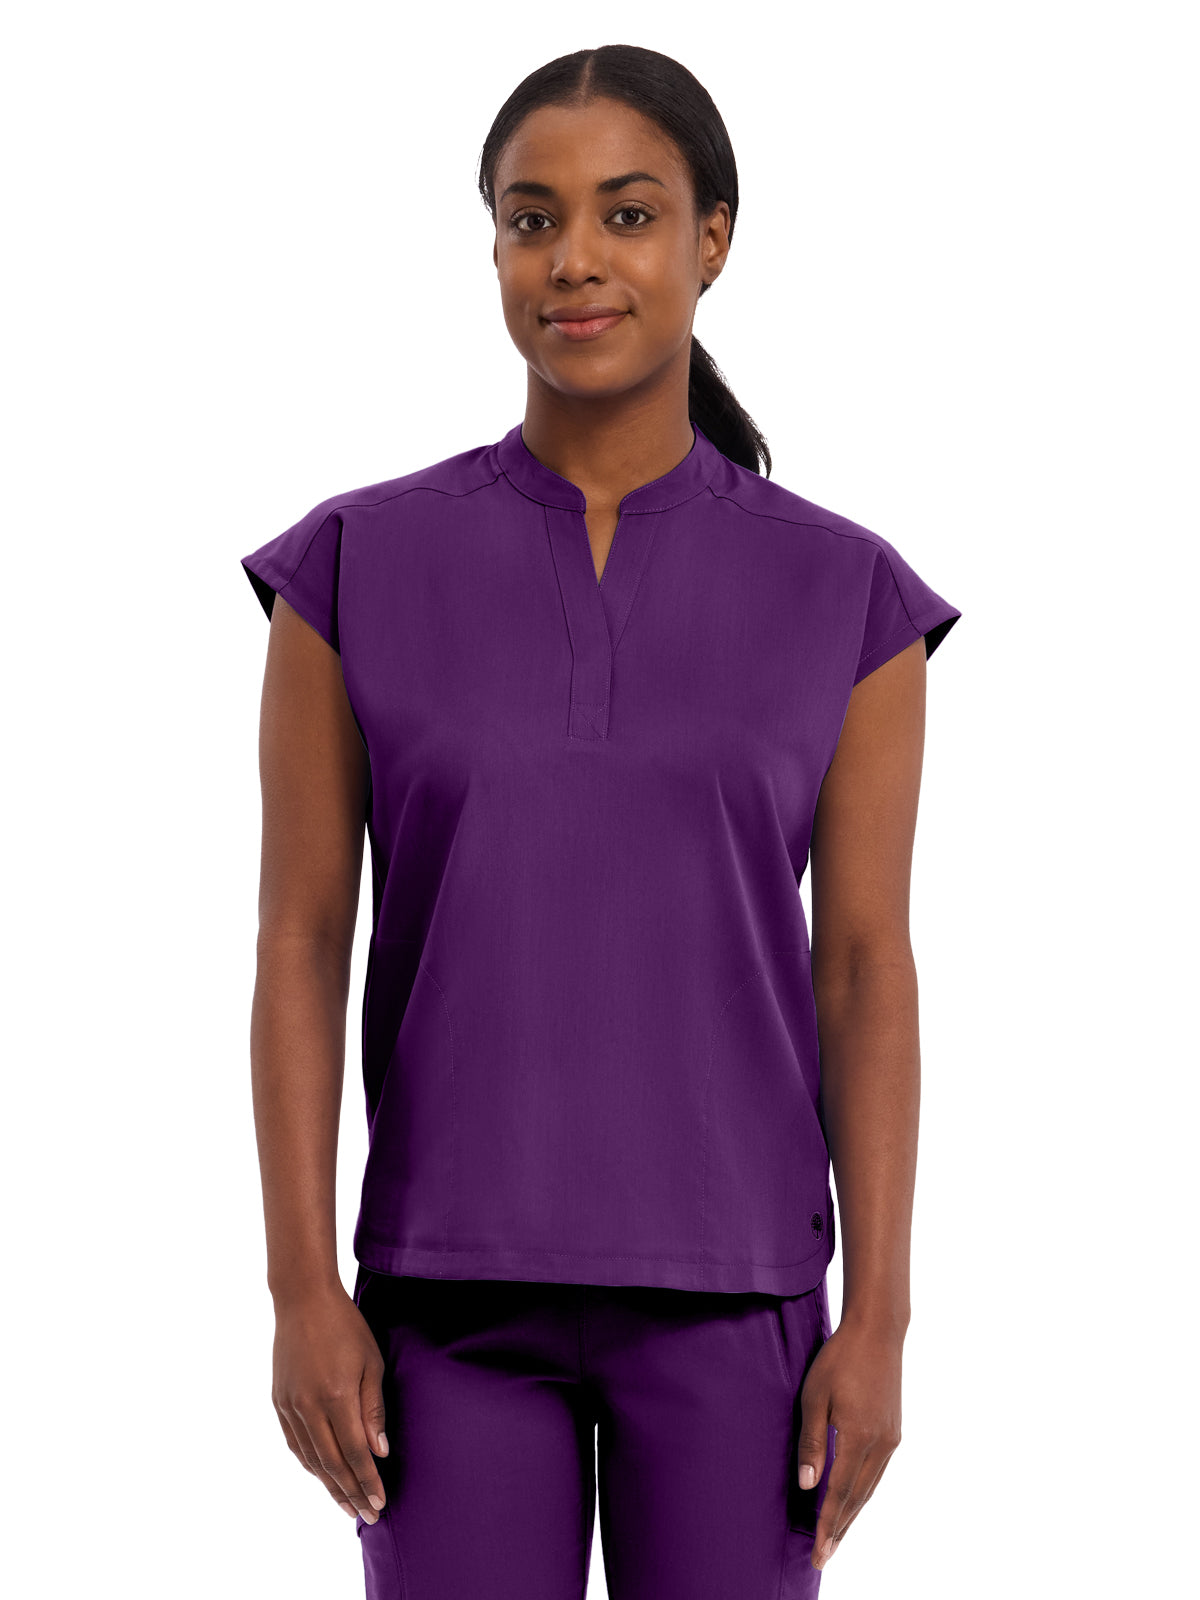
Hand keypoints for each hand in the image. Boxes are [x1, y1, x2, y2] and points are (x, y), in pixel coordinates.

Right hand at [271, 1280, 389, 1522]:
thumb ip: (373, 1409)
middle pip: (331, 1463)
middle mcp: (309, 1407)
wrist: (303, 1300)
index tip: (380, 1502)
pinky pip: (295, 1444)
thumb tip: (380, 1452)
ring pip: (310, 1458)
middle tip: (368, 1515)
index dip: (367, 1481)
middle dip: (351, 1492)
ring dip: (329, 1485)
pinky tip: (322, 1475)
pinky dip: (309, 1464)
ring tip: (346, 1505)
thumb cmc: (346, 1327)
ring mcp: (290, 1406)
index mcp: (336, 1396)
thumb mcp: (371, 1362)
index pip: (355, 1452)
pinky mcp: (278, 1402)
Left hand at [794, 1314, 902, 1569]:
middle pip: (858, 1498)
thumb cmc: (839, 1359)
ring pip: (870, 1488)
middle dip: (840, 1530)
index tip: (819, 1555)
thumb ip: (812, 1443)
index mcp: (858, 1437)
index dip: (828, 1526)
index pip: (839, 1494)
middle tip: (825, 1557)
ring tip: (838, 1537)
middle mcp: (880, 1445)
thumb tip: (806, 1485)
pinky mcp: (894, 1430)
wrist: (877, 1332)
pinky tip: (854, 1500)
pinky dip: (864, 1492)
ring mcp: (890, 1438)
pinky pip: (877, 1472)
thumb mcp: (814, 1396)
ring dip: (853, 1515)